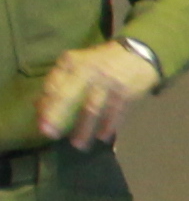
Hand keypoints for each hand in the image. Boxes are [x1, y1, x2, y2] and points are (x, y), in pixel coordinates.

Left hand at [33, 41, 155, 149]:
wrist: (137, 54)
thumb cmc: (100, 63)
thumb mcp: (77, 64)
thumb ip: (59, 82)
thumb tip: (39, 106)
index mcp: (72, 63)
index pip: (54, 85)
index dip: (46, 105)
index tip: (41, 123)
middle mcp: (89, 71)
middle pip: (70, 95)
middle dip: (58, 115)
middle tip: (50, 134)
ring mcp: (109, 82)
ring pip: (93, 109)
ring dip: (85, 128)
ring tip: (78, 145)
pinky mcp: (127, 93)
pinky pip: (115, 113)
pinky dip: (108, 126)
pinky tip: (103, 136)